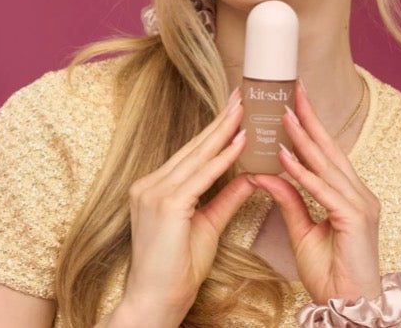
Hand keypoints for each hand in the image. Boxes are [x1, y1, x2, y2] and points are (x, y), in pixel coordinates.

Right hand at [120, 89, 255, 325]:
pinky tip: (240, 142)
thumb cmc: (177, 270)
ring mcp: (154, 192)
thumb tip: (251, 177)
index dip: (213, 131)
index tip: (232, 110)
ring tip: (244, 110)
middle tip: (241, 97)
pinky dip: (223, 158)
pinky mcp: (165, 204)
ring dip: (224, 131)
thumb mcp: (207, 226)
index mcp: (155, 187)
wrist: (154, 303)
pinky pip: (202, 176)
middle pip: (194, 147)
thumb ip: (227, 198)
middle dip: (220, 121)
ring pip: (198, 156)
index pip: (191, 153)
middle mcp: (150, 184)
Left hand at [253, 80, 380, 303]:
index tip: (293, 102)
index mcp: (349, 194)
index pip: (326, 154)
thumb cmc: (332, 274)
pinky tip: (285, 155)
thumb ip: (289, 200)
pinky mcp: (355, 218)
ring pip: (326, 164)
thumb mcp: (302, 231)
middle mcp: (359, 193)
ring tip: (284, 113)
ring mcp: (361, 204)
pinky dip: (303, 172)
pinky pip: (323, 190)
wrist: (350, 310)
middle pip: (329, 149)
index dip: (309, 127)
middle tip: (293, 89)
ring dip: (303, 138)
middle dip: (310, 117)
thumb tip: (267, 173)